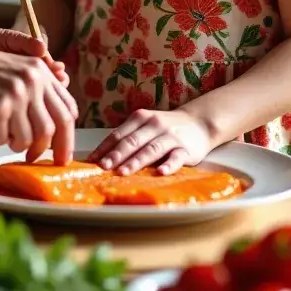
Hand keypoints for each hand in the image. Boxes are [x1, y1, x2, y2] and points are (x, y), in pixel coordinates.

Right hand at [0, 36, 77, 163]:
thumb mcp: (16, 69)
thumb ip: (37, 90)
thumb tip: (54, 128)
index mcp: (40, 71)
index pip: (67, 109)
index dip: (68, 135)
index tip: (63, 151)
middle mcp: (32, 81)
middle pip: (55, 127)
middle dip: (52, 151)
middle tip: (41, 161)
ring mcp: (15, 96)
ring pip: (29, 138)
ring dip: (18, 146)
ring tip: (6, 138)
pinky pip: (4, 140)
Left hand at [88, 108, 212, 175]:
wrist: (199, 123)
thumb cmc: (165, 128)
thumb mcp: (145, 126)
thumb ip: (128, 137)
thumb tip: (102, 156)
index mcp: (140, 118)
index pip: (118, 134)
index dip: (104, 147)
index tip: (92, 161)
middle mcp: (154, 125)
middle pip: (132, 141)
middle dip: (116, 155)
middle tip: (104, 167)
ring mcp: (170, 137)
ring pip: (151, 149)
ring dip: (136, 161)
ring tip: (123, 172)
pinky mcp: (186, 149)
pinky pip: (176, 157)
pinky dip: (168, 165)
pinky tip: (160, 172)